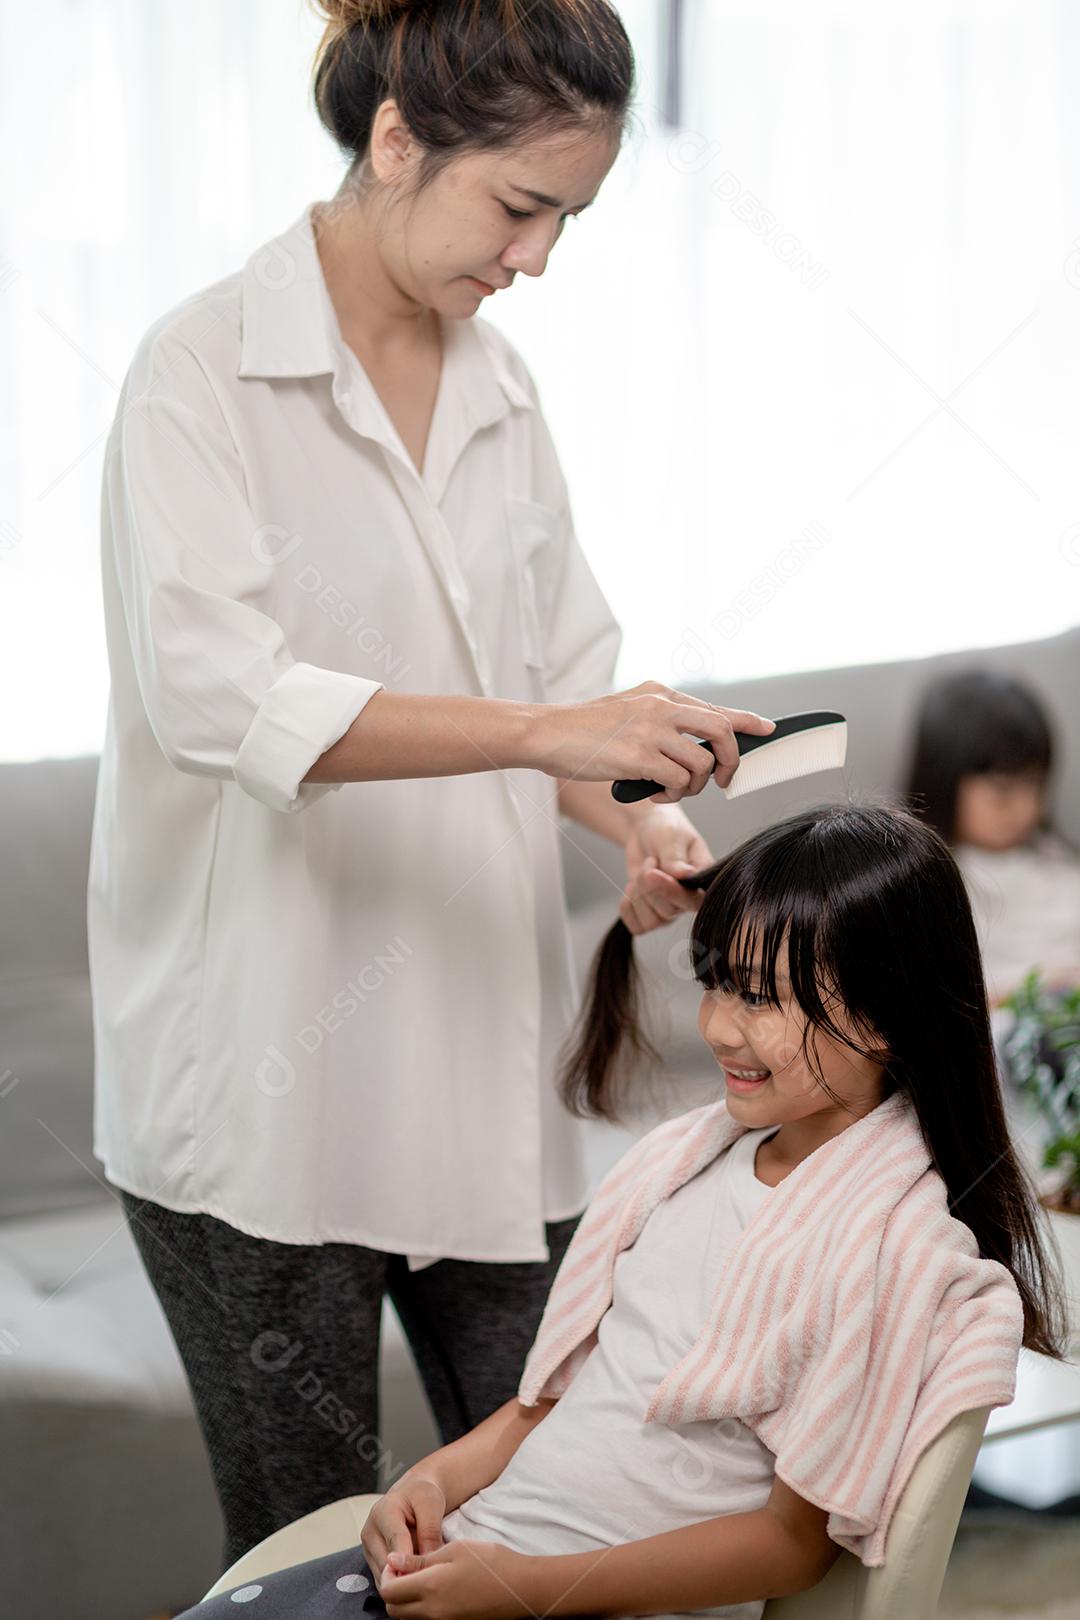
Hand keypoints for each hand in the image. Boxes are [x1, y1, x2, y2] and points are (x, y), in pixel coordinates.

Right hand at [360, 1475, 446, 1584]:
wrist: (412, 1493)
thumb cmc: (422, 1496)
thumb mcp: (431, 1504)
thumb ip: (429, 1532)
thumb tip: (427, 1563)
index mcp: (383, 1512)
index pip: (396, 1541)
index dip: (410, 1560)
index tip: (425, 1576)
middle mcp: (370, 1532)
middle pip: (386, 1564)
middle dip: (408, 1575)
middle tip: (430, 1582)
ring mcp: (368, 1548)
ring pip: (383, 1576)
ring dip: (403, 1581)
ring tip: (424, 1581)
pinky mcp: (371, 1560)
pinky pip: (383, 1580)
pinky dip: (398, 1583)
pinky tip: (414, 1579)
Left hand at [377, 1537, 535, 1619]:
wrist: (521, 1587)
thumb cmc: (490, 1562)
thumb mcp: (455, 1550)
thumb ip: (420, 1560)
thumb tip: (392, 1561)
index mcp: (431, 1587)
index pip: (389, 1592)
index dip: (386, 1575)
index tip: (396, 1561)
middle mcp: (432, 1612)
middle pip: (393, 1610)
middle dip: (392, 1590)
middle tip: (404, 1570)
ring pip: (406, 1619)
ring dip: (404, 1602)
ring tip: (419, 1579)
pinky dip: (419, 1610)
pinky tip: (433, 1591)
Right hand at [527, 680, 774, 802]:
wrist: (547, 733)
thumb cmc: (582, 730)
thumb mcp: (627, 711)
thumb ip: (658, 719)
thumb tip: (690, 740)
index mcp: (659, 694)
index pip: (715, 707)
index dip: (747, 720)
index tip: (768, 727)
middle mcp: (660, 707)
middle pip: (721, 731)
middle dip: (730, 761)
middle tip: (721, 780)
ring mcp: (651, 730)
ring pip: (701, 763)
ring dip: (692, 786)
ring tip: (668, 789)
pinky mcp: (639, 755)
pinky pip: (678, 781)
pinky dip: (670, 794)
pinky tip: (651, 792)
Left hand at [621, 805, 714, 934]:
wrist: (647, 829)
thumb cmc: (666, 829)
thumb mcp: (671, 837)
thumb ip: (676, 858)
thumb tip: (684, 875)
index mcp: (703, 882)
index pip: (692, 901)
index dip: (670, 891)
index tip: (653, 873)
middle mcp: (689, 901)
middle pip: (666, 911)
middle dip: (648, 885)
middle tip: (650, 861)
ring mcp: (670, 910)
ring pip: (650, 922)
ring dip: (637, 895)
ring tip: (643, 872)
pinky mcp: (651, 914)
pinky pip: (636, 927)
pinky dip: (627, 908)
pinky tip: (632, 889)